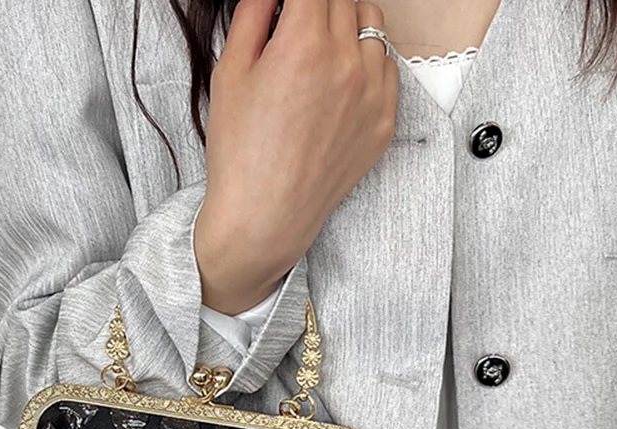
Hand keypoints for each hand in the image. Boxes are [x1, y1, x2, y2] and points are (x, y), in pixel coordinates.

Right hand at [194, 0, 399, 314]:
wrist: (265, 219)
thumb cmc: (240, 153)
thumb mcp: (230, 73)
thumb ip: (254, 14)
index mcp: (304, 43)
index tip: (289, 8)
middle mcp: (347, 62)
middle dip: (318, 5)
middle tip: (297, 29)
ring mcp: (372, 93)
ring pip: (371, 24)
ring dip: (346, 22)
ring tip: (318, 48)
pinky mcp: (383, 121)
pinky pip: (386, 67)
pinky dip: (364, 61)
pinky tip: (337, 80)